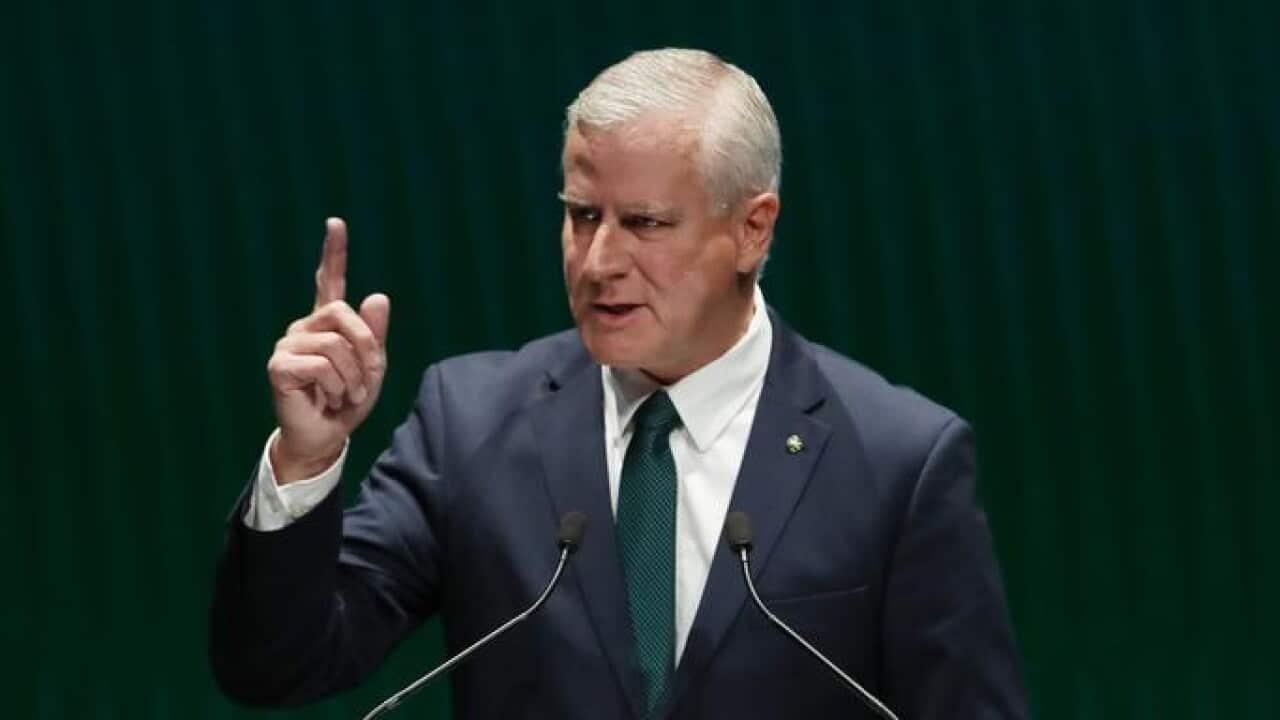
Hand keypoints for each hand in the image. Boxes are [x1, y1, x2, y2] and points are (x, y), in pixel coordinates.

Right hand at [266, 218, 390, 483]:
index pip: (329, 281)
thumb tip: (378, 295)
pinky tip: (329, 399)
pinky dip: (337, 386)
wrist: (326, 437)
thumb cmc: (348, 402)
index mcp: (327, 324)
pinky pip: (322, 365)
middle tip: (368, 381)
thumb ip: (375, 335)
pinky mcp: (279, 366)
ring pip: (336, 344)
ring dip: (354, 376)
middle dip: (366, 347)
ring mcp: (288, 345)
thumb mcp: (372, 368)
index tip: (336, 223)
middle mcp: (304, 328)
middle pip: (344, 314)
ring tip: (347, 395)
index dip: (334, 253)